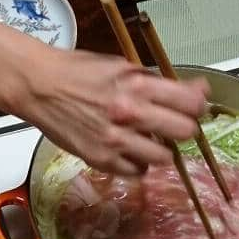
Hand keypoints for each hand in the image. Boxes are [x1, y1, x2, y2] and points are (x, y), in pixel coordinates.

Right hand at [8, 46, 208, 175]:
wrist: (39, 86)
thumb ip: (160, 82)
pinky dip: (138, 163)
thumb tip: (198, 90)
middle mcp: (129, 114)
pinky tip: (130, 150)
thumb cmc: (78, 72)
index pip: (191, 102)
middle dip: (183, 128)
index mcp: (138, 84)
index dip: (199, 106)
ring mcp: (115, 141)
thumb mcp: (123, 66)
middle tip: (175, 126)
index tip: (196, 108)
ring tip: (149, 139)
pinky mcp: (100, 159)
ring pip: (163, 158)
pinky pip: (136, 171)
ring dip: (161, 149)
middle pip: (183, 132)